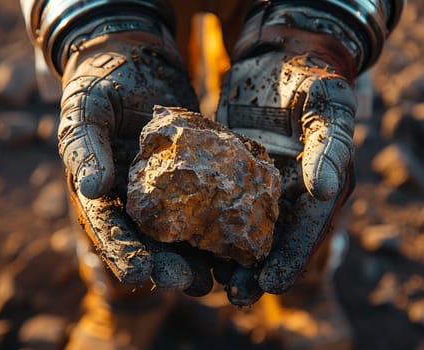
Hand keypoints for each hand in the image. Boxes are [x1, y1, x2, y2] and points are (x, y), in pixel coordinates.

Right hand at [58, 30, 212, 292]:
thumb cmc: (101, 83)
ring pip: (183, 230)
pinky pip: (210, 199)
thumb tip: (93, 190)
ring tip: (221, 277)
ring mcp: (167, 188)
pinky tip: (243, 237)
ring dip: (200, 256)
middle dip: (170, 264)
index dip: (123, 251)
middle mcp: (135, 197)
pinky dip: (224, 220)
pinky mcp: (195, 173)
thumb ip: (85, 149)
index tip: (140, 273)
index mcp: (103, 190)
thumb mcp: (85, 110)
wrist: (135, 60)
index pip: (110, 228)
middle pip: (151, 240)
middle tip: (193, 283)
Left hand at [216, 26, 356, 304]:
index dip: (289, 260)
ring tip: (203, 276)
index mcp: (318, 183)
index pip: (306, 230)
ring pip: (240, 226)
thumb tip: (327, 192)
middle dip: (253, 269)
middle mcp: (287, 191)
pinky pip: (215, 197)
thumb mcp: (326, 106)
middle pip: (271, 239)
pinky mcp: (229, 168)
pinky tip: (181, 234)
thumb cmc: (309, 77)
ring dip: (224, 253)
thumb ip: (328, 148)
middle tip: (232, 295)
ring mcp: (257, 182)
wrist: (278, 55)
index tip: (268, 285)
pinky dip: (202, 217)